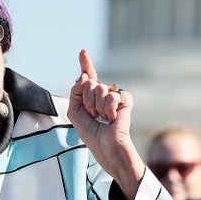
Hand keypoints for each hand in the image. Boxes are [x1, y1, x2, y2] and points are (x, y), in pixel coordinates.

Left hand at [67, 49, 143, 199]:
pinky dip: (109, 108)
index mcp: (91, 97)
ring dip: (96, 107)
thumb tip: (84, 76)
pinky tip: (112, 117)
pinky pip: (113, 94)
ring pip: (99, 88)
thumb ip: (75, 92)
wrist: (107, 147)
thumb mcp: (75, 112)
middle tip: (93, 115)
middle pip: (89, 83)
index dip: (85, 64)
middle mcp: (103, 94)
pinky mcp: (126, 101)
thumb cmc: (92, 134)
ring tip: (102, 118)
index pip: (89, 77)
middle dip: (86, 101)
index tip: (82, 51)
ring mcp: (115, 97)